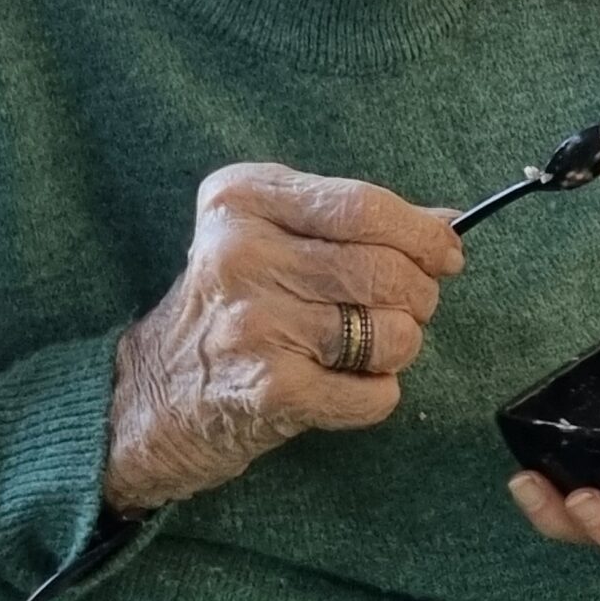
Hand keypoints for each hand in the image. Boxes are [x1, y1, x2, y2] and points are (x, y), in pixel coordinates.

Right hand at [106, 164, 466, 513]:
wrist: (151, 399)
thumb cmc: (231, 306)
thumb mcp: (270, 235)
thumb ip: (353, 222)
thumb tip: (448, 223)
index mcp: (243, 201)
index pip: (364, 206)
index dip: (423, 234)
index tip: (447, 254)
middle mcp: (240, 256)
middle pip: (387, 270)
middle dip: (419, 295)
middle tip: (406, 308)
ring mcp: (254, 324)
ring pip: (391, 332)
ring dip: (397, 347)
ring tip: (359, 349)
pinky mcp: (269, 389)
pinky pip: (375, 392)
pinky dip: (375, 395)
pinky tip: (340, 386)